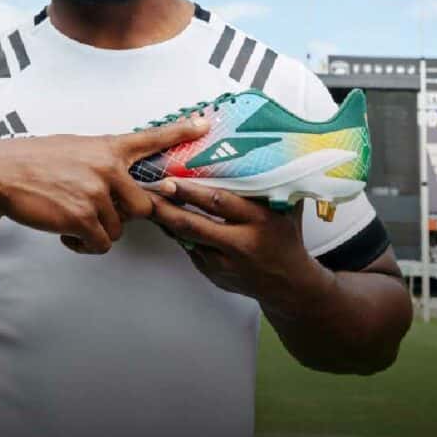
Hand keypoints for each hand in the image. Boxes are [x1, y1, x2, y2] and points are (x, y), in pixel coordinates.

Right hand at [0, 117, 208, 254]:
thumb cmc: (35, 162)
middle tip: (95, 211)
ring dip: (97, 231)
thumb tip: (123, 184)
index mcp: (107, 147)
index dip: (181, 132)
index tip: (205, 123)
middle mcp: (108, 168)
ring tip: (70, 218)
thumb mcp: (75, 149)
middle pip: (143, 207)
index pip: (152, 137)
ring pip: (118, 229)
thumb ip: (104, 162)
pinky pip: (100, 244)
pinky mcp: (82, 217)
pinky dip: (84, 245)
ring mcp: (96, 192)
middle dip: (124, 216)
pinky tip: (66, 233)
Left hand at [150, 180, 330, 310]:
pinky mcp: (213, 273)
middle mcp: (239, 243)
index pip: (219, 202)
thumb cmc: (286, 238)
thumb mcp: (285, 210)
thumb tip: (260, 151)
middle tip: (148, 190)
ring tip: (147, 202)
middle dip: (167, 207)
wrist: (288, 285)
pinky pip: (189, 249)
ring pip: (186, 238)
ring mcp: (223, 263)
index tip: (171, 179)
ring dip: (165, 221)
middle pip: (194, 224)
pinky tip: (163, 220)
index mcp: (259, 221)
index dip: (192, 191)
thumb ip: (272, 185)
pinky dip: (175, 233)